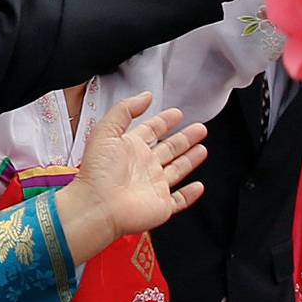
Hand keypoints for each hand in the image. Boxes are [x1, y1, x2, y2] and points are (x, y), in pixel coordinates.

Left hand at [53, 93, 205, 260]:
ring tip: (203, 148)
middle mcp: (143, 166)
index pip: (151, 130)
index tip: (177, 113)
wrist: (98, 206)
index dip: (164, 121)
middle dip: (184, 138)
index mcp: (130, 147)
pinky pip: (179, 200)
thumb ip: (125, 110)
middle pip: (169, 148)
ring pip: (177, 170)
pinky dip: (190, 195)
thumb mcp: (106, 130)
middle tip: (200, 128)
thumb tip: (146, 95)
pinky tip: (199, 186)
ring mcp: (153, 186)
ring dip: (190, 160)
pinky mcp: (162, 205)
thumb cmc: (98, 170)